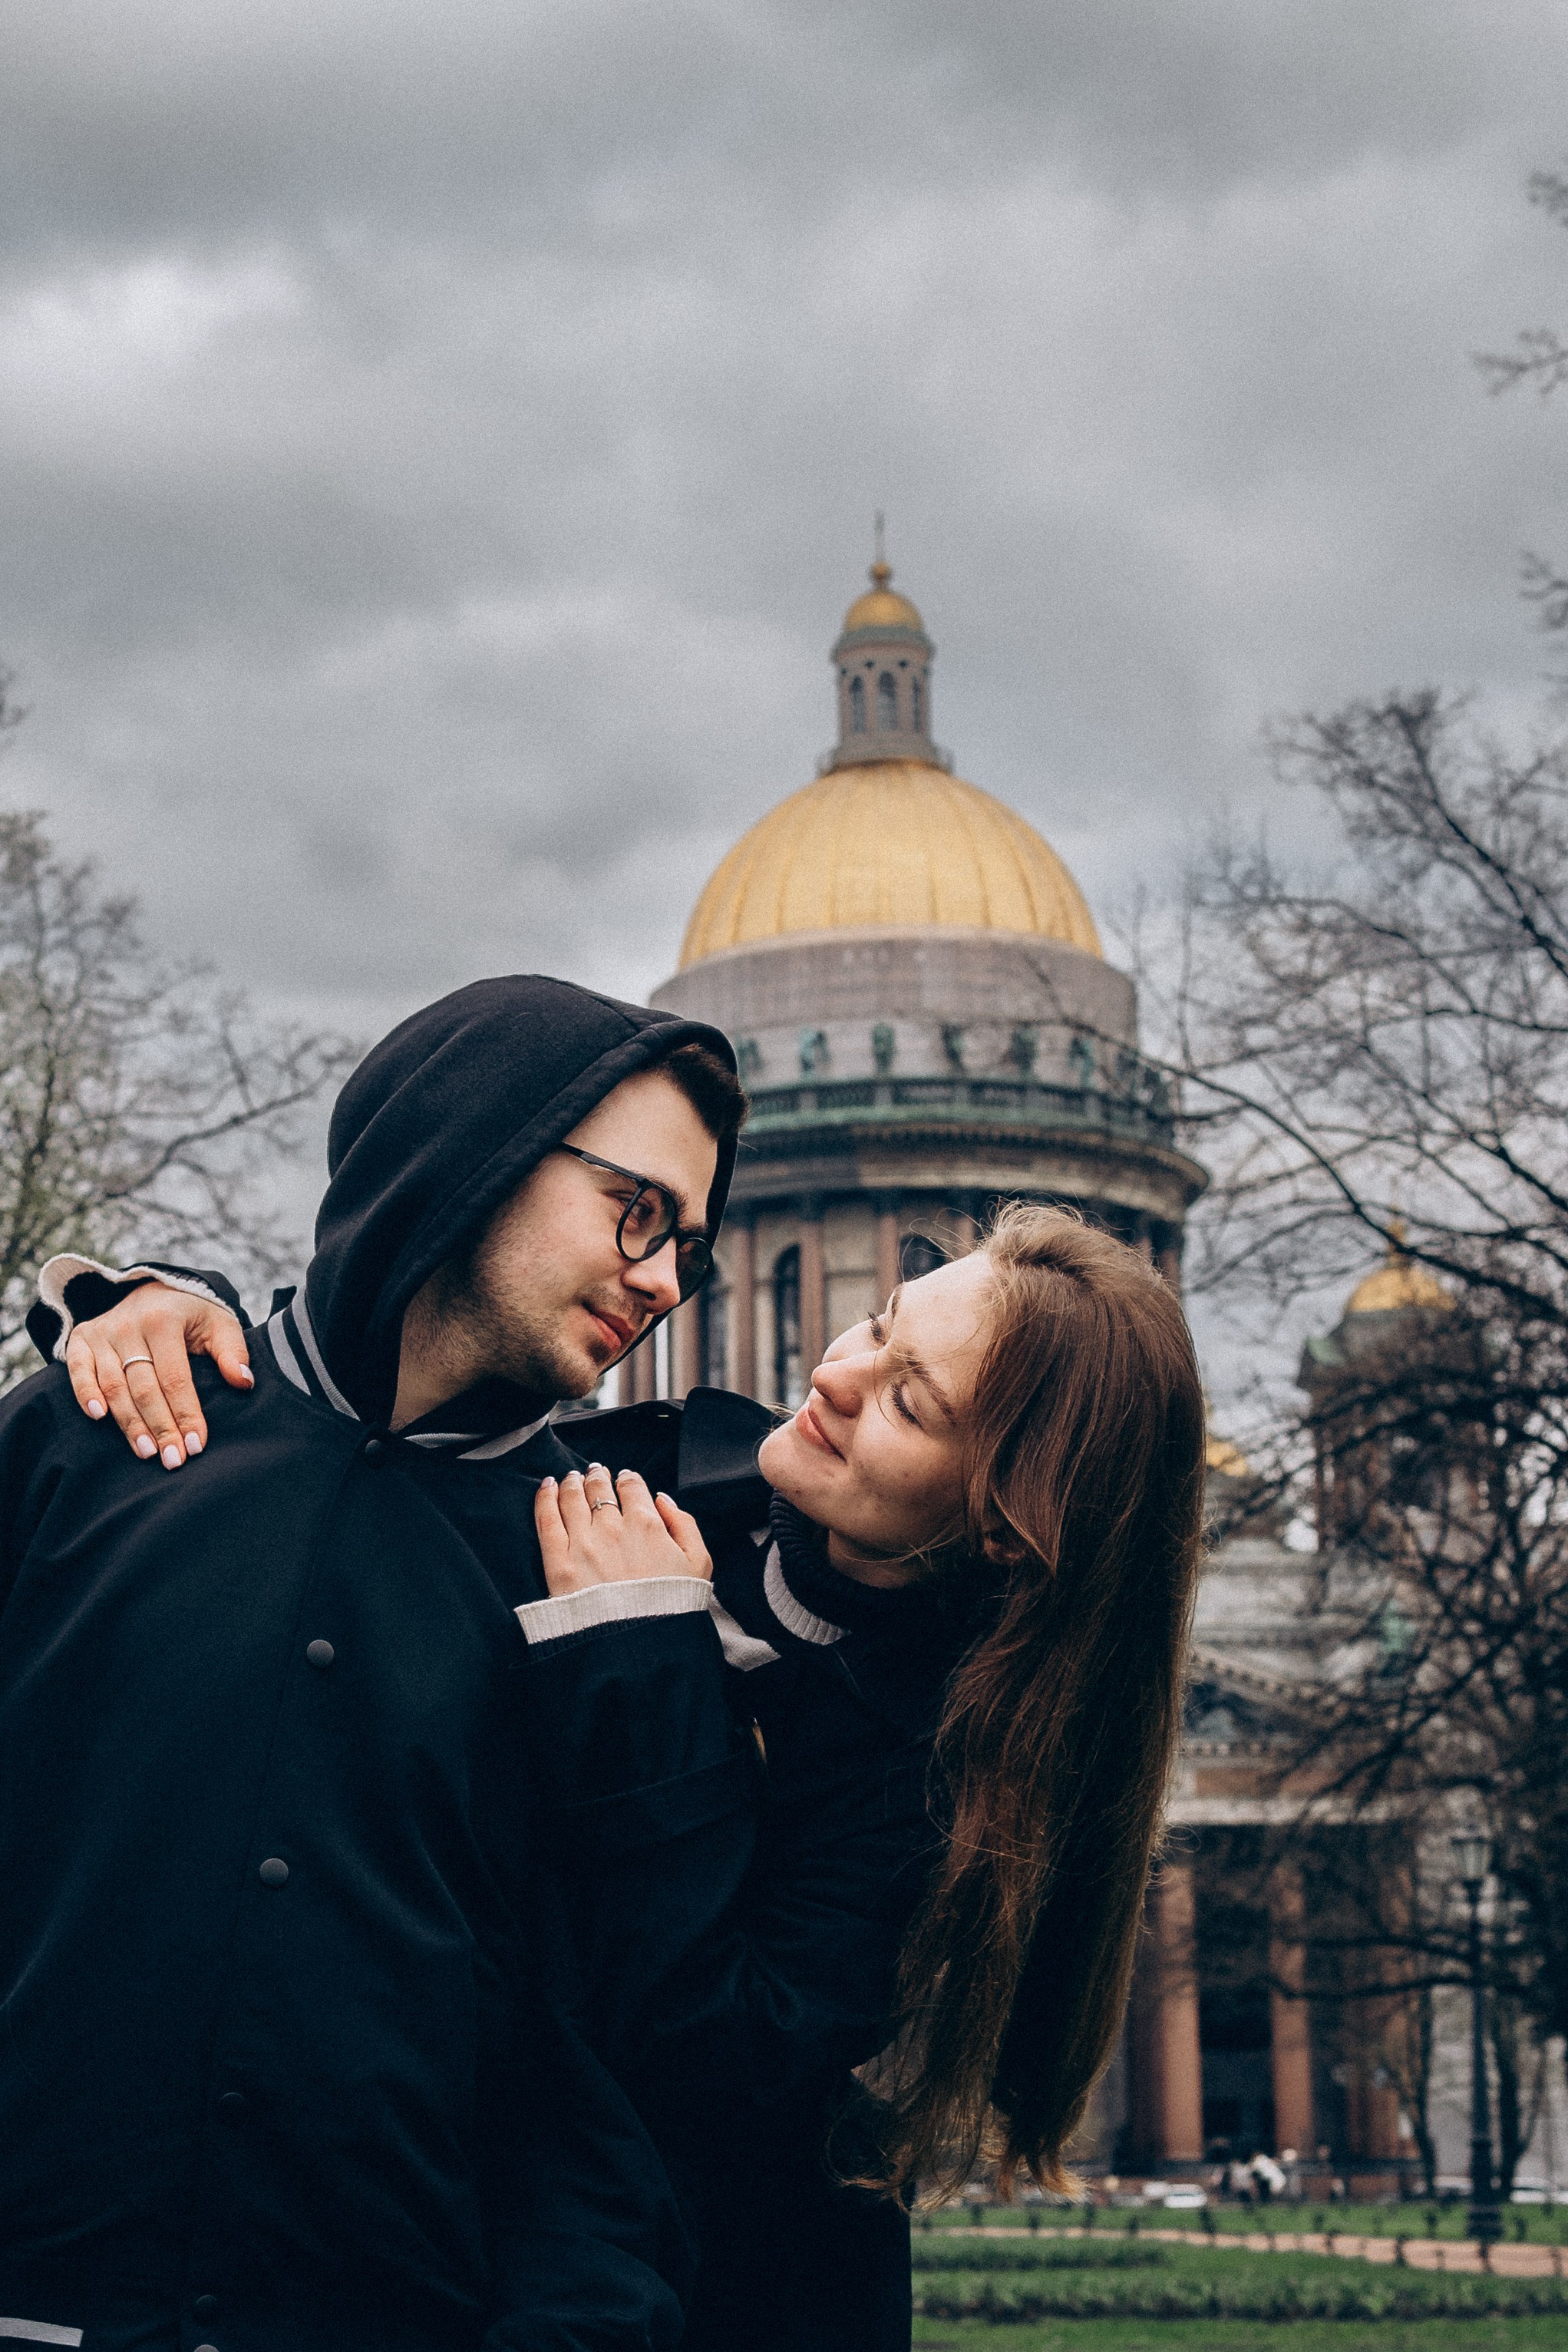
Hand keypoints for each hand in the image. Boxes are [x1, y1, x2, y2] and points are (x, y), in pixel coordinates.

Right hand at [64, 1287, 253, 1467]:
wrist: (153, 1291)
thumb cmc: (191, 1316)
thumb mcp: (219, 1323)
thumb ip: (232, 1351)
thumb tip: (244, 1382)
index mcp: (164, 1321)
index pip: (175, 1377)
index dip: (186, 1413)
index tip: (196, 1445)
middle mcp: (129, 1325)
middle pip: (144, 1387)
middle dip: (160, 1427)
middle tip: (173, 1459)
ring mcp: (103, 1332)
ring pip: (114, 1386)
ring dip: (129, 1423)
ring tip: (147, 1452)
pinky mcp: (82, 1338)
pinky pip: (79, 1370)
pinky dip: (85, 1393)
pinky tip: (99, 1417)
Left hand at [533, 1464, 711, 1596]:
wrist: (639, 1649)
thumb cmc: (672, 1609)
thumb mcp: (699, 1565)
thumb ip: (684, 1525)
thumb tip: (662, 1499)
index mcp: (647, 1525)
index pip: (632, 1486)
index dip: (627, 1478)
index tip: (623, 1478)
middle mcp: (612, 1527)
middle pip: (600, 1487)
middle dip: (597, 1475)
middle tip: (594, 1471)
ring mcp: (583, 1543)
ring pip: (572, 1497)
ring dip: (572, 1482)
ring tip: (571, 1478)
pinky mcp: (558, 1563)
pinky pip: (547, 1520)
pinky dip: (545, 1498)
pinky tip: (546, 1487)